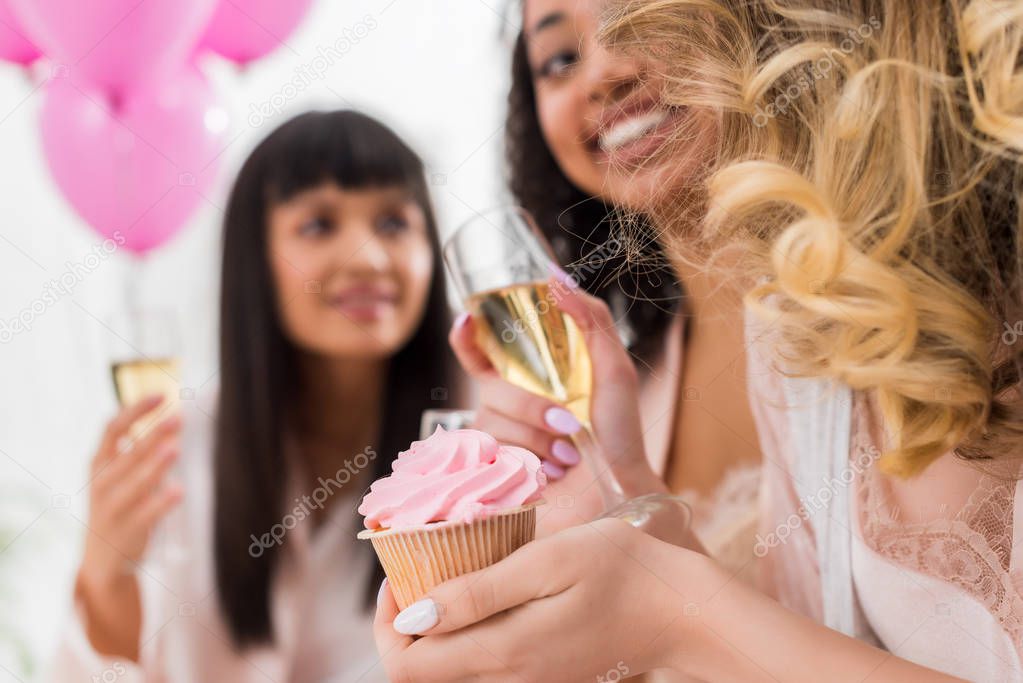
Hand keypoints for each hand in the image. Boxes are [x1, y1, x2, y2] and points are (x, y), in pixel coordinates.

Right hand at [76, 396, 182, 658]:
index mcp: (99, 463)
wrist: (101, 559)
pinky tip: (179, 490)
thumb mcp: (119, 475)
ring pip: (134, 483)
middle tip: (179, 418)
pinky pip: (145, 514)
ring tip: (175, 448)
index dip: (136, 410)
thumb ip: (139, 450)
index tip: (161, 395)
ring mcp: (111, 508)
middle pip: (128, 453)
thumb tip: (171, 418)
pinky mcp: (126, 531)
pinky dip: (160, 502)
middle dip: (153, 435)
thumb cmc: (118, 506)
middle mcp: (101, 482)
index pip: (113, 428)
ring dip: (154, 465)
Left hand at [373, 517, 708, 681]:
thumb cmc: (620, 572)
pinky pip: (483, 669)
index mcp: (504, 652)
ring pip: (451, 674)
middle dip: (405, 625)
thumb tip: (412, 615)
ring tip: (450, 576)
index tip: (398, 577)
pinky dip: (466, 638)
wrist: (681, 611)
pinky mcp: (543, 677)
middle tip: (419, 571)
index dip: (386, 623)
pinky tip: (486, 595)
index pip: (407, 666)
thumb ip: (478, 592)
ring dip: (435, 631)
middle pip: (423, 675)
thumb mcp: (547, 562)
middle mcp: (510, 680)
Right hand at [449, 274, 664, 533]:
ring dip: (538, 437)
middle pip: (489, 388)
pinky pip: (496, 454)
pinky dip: (533, 459)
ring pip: (492, 423)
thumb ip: (589, 318)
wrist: (621, 483)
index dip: (464, 335)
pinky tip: (556, 468)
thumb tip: (556, 278)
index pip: (478, 350)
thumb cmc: (619, 427)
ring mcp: (497, 436)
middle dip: (531, 406)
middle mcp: (504, 402)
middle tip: (570, 423)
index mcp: (526, 375)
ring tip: (570, 451)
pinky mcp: (496, 468)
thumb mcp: (613, 364)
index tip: (467, 319)